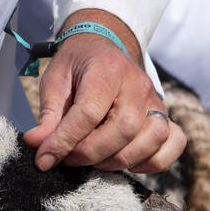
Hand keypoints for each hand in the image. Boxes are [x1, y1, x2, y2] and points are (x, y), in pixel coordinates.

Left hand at [23, 9, 185, 174]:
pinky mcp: (164, 116)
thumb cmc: (77, 67)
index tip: (45, 159)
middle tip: (68, 159)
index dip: (64, 141)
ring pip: (152, 139)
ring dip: (119, 160)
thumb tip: (36, 146)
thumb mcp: (54, 82)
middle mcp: (137, 84)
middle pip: (124, 129)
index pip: (89, 112)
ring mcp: (155, 101)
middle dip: (91, 153)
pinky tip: (125, 160)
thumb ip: (48, 116)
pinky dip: (151, 162)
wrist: (103, 49)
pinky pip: (172, 144)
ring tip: (95, 160)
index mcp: (107, 69)